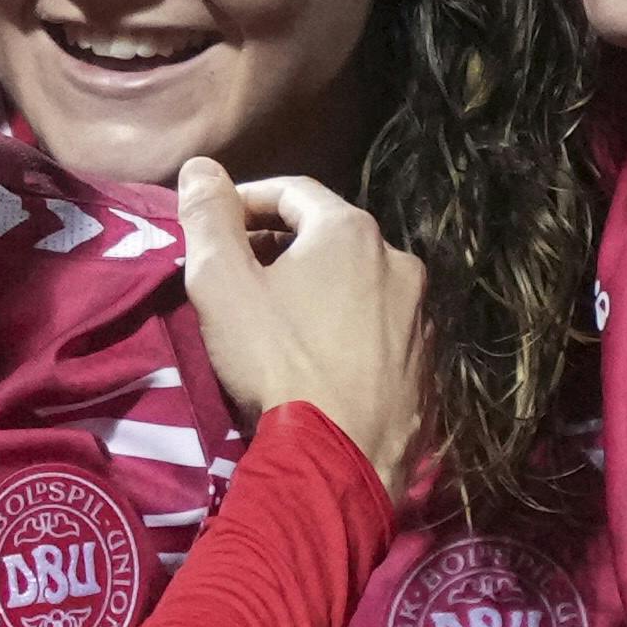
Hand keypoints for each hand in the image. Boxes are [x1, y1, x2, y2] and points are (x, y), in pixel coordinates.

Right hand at [176, 158, 431, 505]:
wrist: (339, 460)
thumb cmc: (275, 362)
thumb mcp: (222, 284)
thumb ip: (208, 217)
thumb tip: (200, 166)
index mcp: (351, 230)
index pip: (292, 190)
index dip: (246, 199)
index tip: (215, 222)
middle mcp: (399, 260)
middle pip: (329, 235)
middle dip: (281, 245)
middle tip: (240, 273)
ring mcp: (419, 315)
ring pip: (358, 282)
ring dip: (319, 287)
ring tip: (279, 319)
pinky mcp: (426, 363)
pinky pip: (378, 327)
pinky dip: (347, 327)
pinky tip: (320, 357)